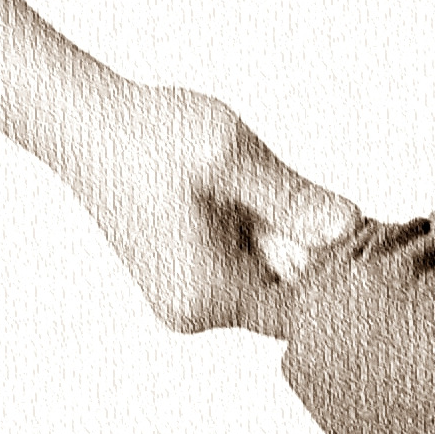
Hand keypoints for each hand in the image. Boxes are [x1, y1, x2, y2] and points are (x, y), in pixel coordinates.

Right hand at [97, 86, 361, 335]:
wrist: (85, 121)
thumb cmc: (150, 134)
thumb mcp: (232, 158)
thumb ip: (293, 198)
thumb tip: (349, 228)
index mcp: (209, 297)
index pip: (305, 312)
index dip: (333, 272)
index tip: (342, 225)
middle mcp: (196, 312)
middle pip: (288, 299)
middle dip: (304, 252)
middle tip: (287, 196)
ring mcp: (187, 298)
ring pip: (268, 280)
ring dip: (279, 240)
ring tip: (250, 193)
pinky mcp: (185, 277)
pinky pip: (244, 267)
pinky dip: (256, 236)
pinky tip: (237, 200)